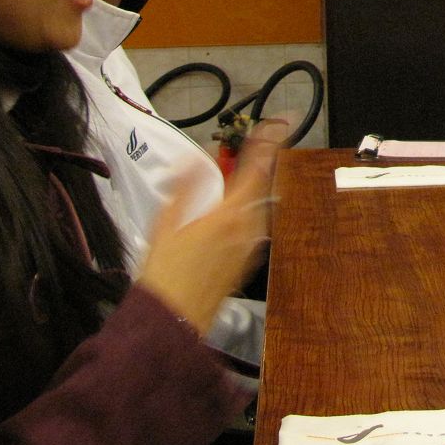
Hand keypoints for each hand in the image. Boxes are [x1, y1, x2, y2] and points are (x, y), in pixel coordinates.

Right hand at [136, 135, 277, 332]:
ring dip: (252, 186)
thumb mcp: (166, 223)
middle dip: (258, 163)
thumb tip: (194, 158)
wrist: (173, 320)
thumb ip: (185, 187)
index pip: (257, 169)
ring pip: (259, 205)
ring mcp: (251, 246)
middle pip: (261, 185)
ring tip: (237, 174)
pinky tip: (230, 208)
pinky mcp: (247, 260)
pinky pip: (254, 224)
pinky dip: (247, 208)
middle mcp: (249, 229)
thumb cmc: (166, 275)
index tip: (278, 123)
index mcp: (230, 215)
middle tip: (253, 144)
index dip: (268, 143)